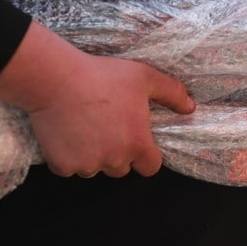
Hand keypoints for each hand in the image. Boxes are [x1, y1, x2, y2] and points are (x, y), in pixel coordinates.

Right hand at [0, 22, 194, 177]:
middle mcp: (114, 160)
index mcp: (137, 145)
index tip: (137, 141)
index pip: (150, 167)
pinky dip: (69, 156)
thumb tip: (190, 107)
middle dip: (118, 154)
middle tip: (108, 128)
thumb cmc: (103, 76)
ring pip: (95, 169)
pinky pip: (69, 168)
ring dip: (94, 156)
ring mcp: (86, 165)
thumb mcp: (145, 77)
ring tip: (87, 128)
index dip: (146, 156)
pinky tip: (68, 133)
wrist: (56, 79)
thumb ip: (171, 93)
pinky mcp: (61, 165)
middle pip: (122, 169)